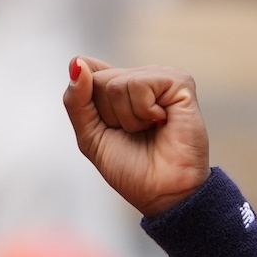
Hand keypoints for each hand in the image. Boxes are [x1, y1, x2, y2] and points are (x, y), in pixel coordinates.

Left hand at [64, 56, 209, 217]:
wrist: (162, 193)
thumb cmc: (130, 168)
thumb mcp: (90, 136)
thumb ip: (76, 101)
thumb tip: (76, 62)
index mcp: (120, 86)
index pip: (85, 73)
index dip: (89, 106)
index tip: (110, 129)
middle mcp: (140, 77)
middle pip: (98, 80)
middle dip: (108, 116)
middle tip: (133, 134)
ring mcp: (161, 77)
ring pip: (117, 83)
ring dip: (128, 118)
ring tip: (149, 129)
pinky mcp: (179, 82)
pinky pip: (140, 84)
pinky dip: (144, 112)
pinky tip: (162, 122)